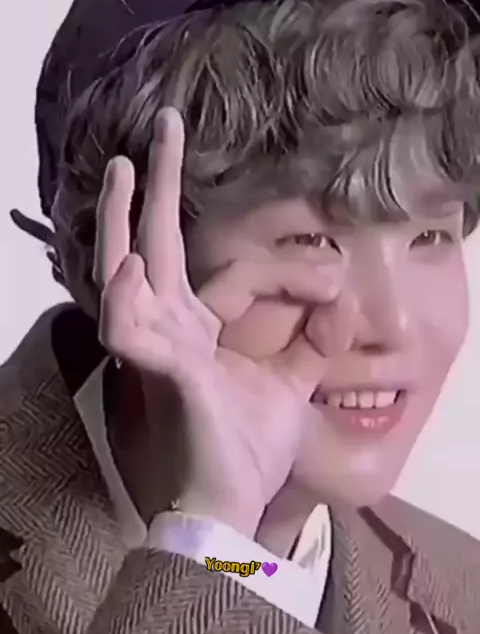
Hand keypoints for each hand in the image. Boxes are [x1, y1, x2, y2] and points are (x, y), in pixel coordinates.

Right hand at [94, 108, 338, 535]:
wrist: (231, 506)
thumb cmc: (247, 449)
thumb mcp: (291, 384)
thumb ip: (313, 340)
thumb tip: (345, 299)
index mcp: (193, 329)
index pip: (215, 267)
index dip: (275, 265)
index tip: (325, 274)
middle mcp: (168, 329)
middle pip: (150, 244)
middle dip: (152, 186)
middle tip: (160, 128)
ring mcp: (159, 350)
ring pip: (124, 274)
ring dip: (119, 221)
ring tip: (123, 167)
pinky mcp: (165, 377)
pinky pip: (132, 334)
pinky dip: (125, 301)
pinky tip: (129, 265)